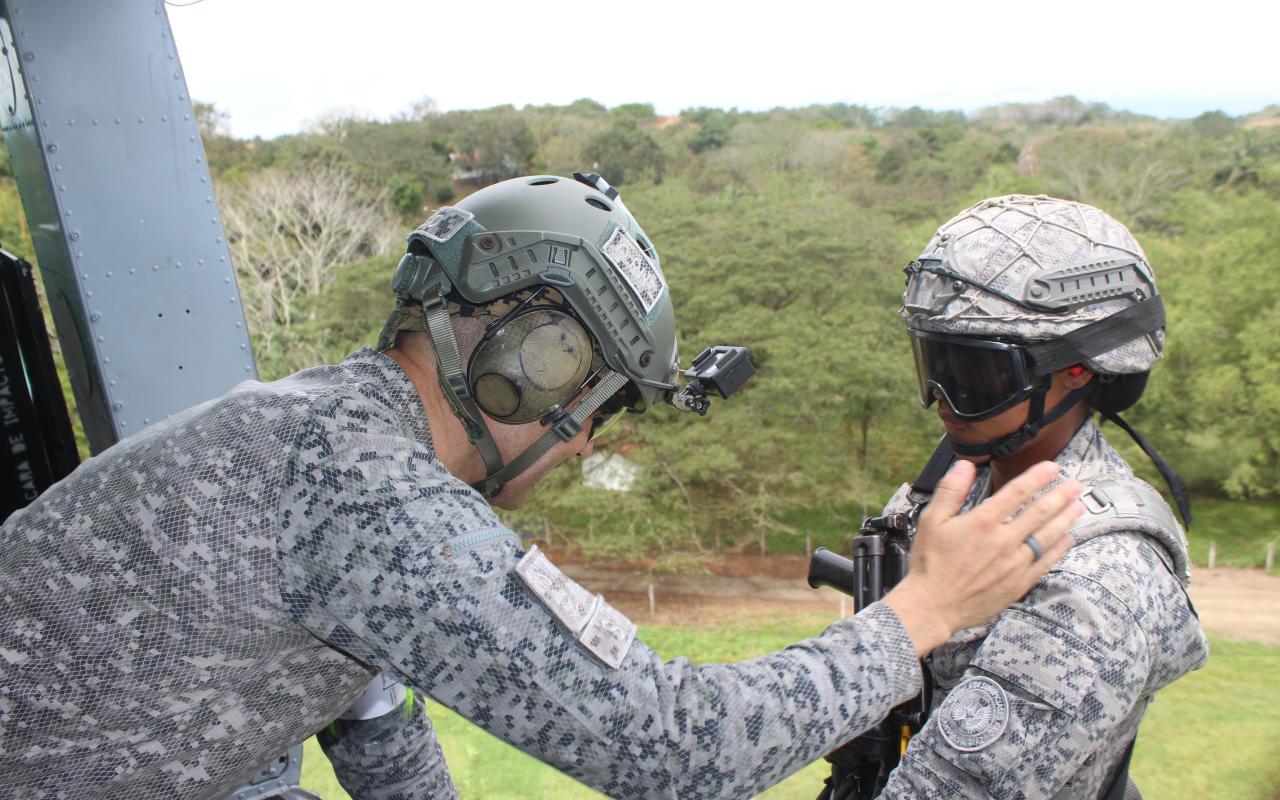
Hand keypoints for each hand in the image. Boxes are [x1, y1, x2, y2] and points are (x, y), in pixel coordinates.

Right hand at [883, 460, 1080, 655]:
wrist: (933, 605)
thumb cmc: (930, 563)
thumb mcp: (931, 520)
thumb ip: (950, 490)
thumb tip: (964, 466)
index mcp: (983, 522)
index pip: (1017, 492)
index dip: (1038, 477)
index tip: (1053, 468)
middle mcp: (1004, 540)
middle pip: (1040, 512)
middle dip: (1061, 495)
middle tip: (1076, 485)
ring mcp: (1014, 563)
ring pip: (1048, 536)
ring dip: (1065, 519)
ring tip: (1079, 507)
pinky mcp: (1018, 583)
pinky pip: (1045, 562)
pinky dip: (1059, 549)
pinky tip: (1067, 540)